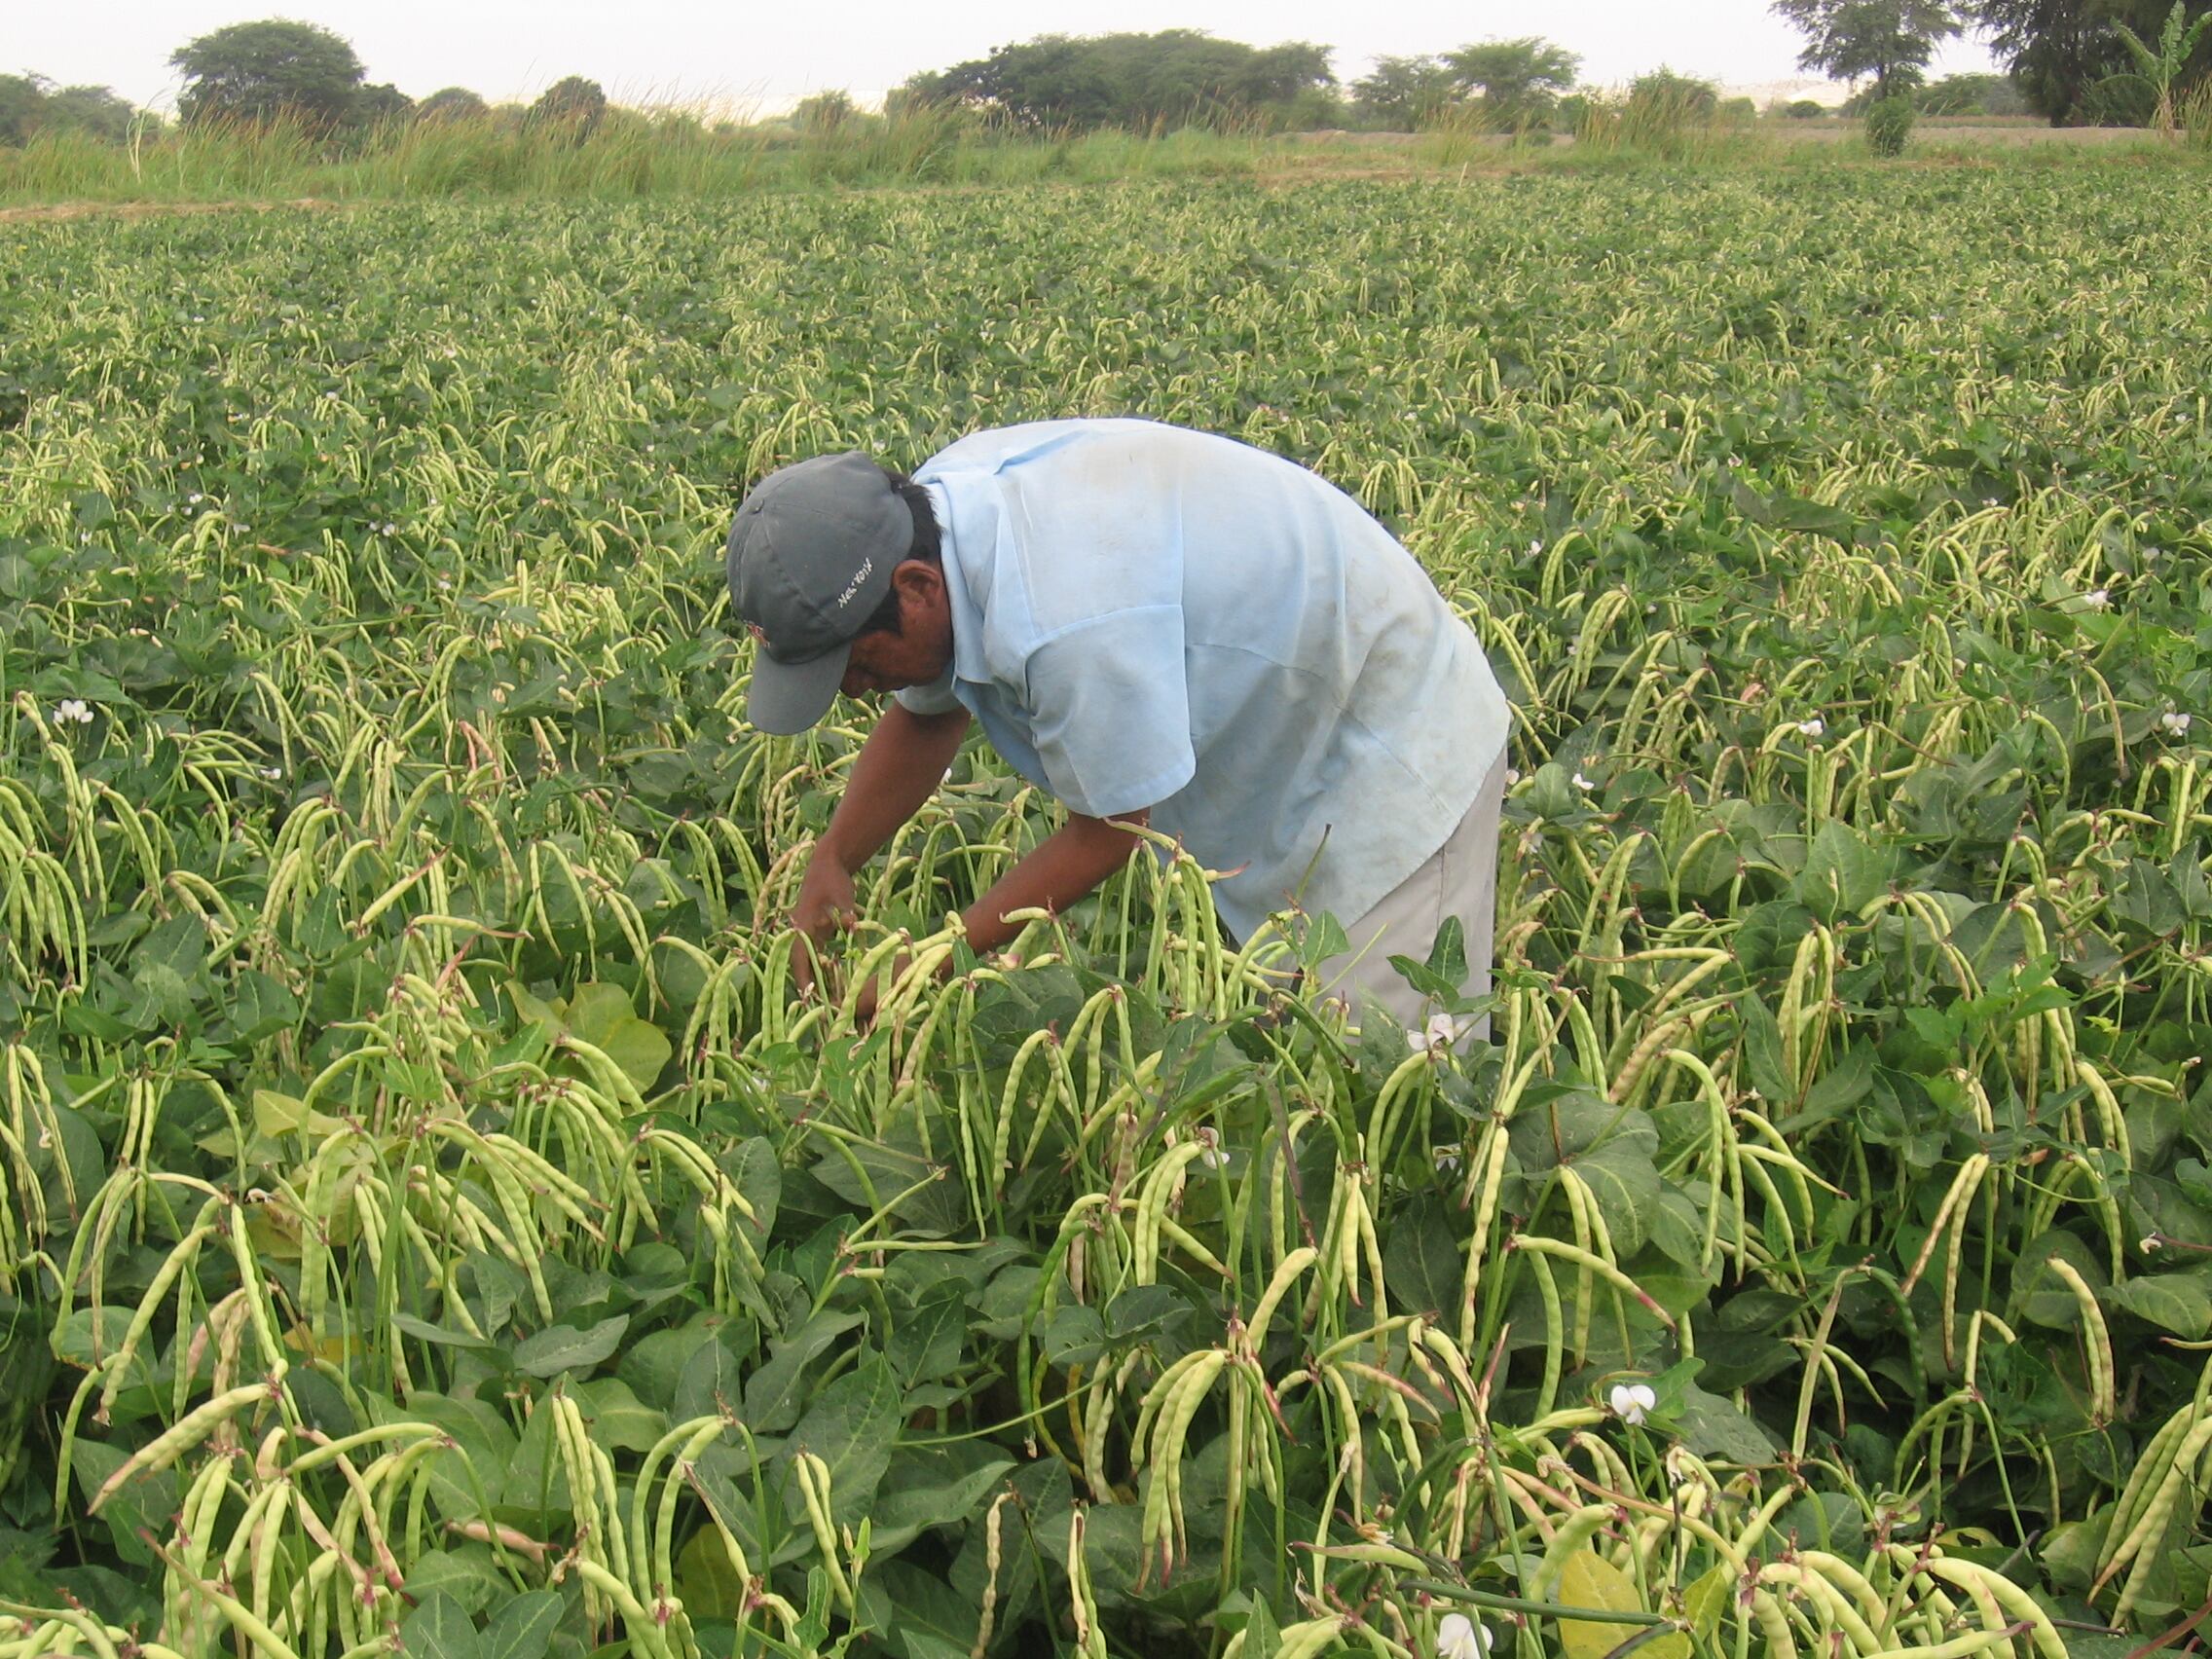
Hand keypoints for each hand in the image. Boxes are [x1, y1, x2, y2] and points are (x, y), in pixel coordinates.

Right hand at [788, 851, 856, 996]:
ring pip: (809, 961)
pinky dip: (824, 967)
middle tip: (819, 1008)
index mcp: (801, 927)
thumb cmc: (832, 879)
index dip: (803, 979)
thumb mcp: (840, 895)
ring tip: (825, 1001)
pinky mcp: (819, 930)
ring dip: (816, 978)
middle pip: (802, 965)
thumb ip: (845, 913)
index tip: (808, 998)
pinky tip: (834, 982)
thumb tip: (851, 926)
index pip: (799, 959)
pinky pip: (818, 954)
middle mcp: (801, 933)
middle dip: (809, 985)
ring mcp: (809, 932)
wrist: (828, 863)